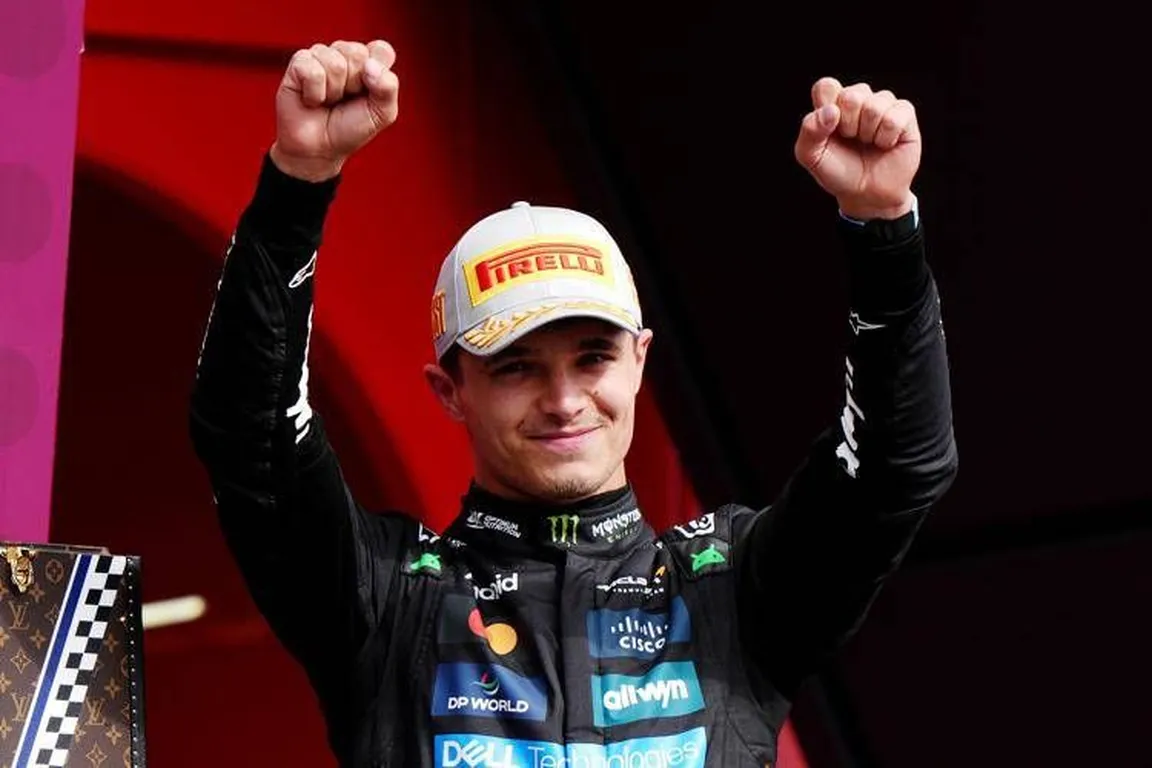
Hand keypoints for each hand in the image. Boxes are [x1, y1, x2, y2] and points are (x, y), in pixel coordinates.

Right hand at [270, 40, 399, 181]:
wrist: (319, 149)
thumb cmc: (350, 129)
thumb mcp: (382, 114)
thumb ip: (388, 88)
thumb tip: (369, 65)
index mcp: (369, 62)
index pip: (382, 50)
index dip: (378, 73)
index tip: (369, 94)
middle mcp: (345, 54)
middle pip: (357, 54)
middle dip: (354, 85)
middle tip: (344, 100)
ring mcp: (321, 55)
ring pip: (335, 63)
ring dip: (333, 92)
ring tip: (328, 101)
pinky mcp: (298, 62)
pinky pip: (312, 71)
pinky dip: (314, 94)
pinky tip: (312, 100)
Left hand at [793, 78, 919, 220]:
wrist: (866, 193)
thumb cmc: (839, 171)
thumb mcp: (811, 157)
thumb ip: (809, 131)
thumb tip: (831, 111)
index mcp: (832, 103)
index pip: (825, 86)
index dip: (826, 109)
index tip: (829, 130)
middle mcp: (858, 99)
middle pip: (851, 96)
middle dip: (848, 126)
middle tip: (851, 140)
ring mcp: (882, 104)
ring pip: (874, 106)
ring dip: (868, 133)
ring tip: (868, 143)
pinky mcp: (904, 114)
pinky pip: (895, 117)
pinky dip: (886, 137)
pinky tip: (885, 144)